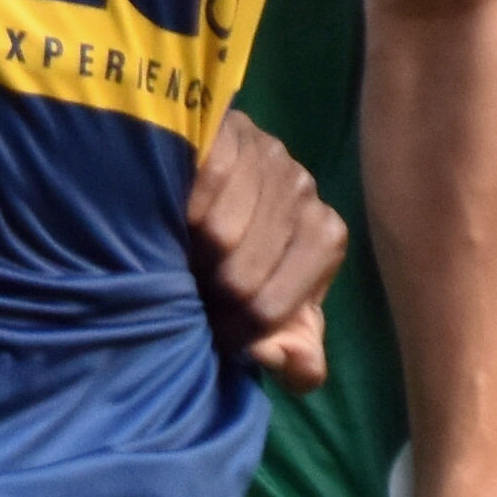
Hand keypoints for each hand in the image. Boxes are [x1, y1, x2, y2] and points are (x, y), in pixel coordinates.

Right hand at [181, 115, 346, 394]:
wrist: (201, 171)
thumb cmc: (240, 252)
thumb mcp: (271, 306)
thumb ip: (294, 347)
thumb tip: (300, 369)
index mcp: (324, 237)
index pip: (270, 311)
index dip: (230, 333)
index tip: (207, 332)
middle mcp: (305, 191)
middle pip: (242, 278)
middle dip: (206, 298)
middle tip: (185, 295)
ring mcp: (269, 155)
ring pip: (220, 234)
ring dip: (188, 255)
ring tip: (178, 256)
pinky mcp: (230, 128)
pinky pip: (204, 183)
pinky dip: (180, 210)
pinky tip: (172, 217)